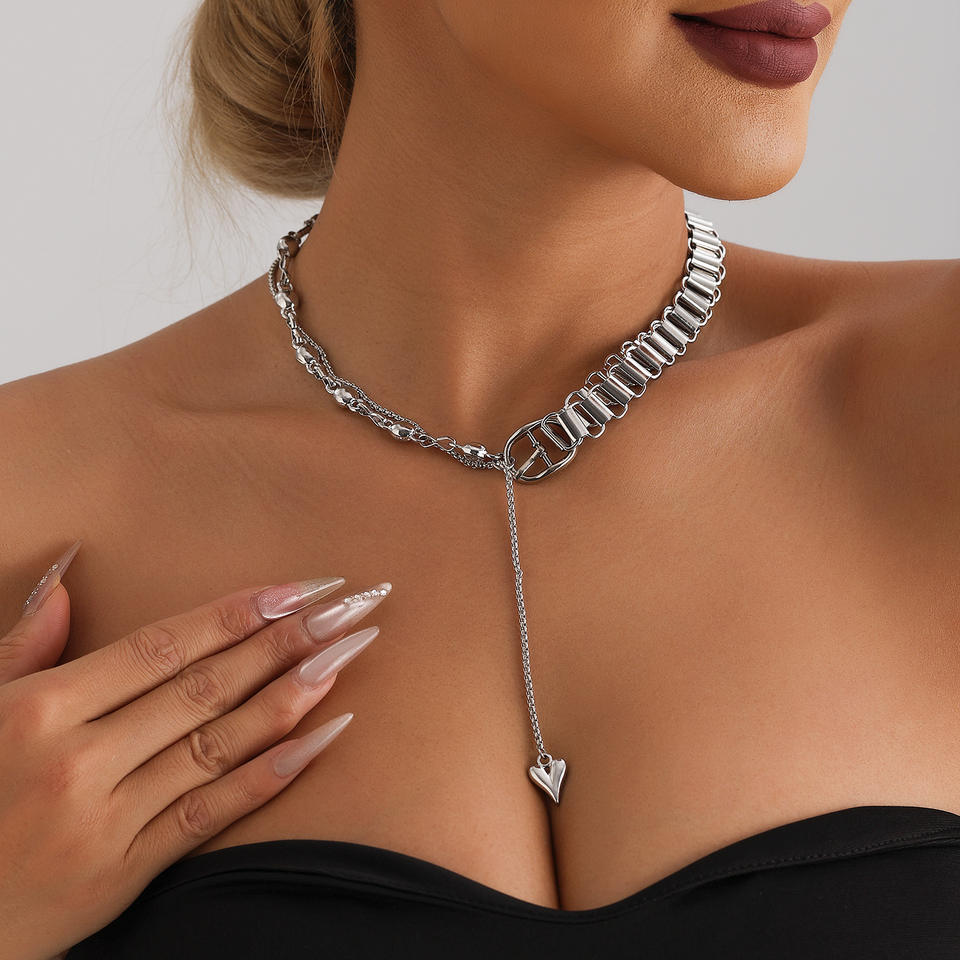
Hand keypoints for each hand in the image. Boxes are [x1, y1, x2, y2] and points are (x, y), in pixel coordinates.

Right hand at [0, 540, 390, 959]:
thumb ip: (23, 644)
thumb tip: (69, 575)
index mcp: (41, 708)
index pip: (163, 646)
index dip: (238, 613)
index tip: (301, 589)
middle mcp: (77, 758)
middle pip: (204, 687)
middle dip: (286, 641)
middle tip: (351, 606)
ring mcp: (104, 819)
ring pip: (217, 744)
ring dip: (290, 696)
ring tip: (346, 655)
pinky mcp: (122, 873)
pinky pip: (210, 815)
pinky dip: (270, 774)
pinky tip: (322, 736)